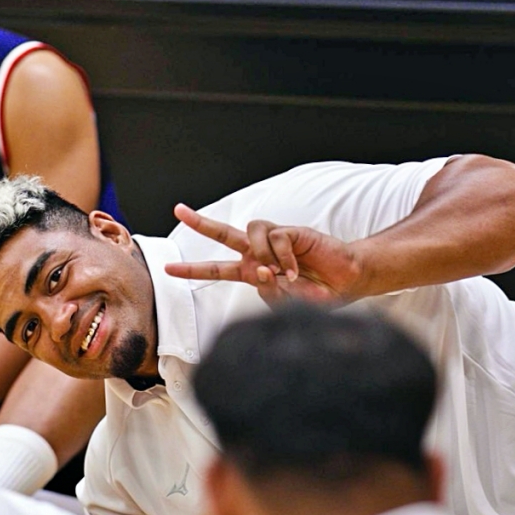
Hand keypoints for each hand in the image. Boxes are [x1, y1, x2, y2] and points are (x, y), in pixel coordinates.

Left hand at [163, 204, 362, 304]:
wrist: (346, 282)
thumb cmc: (316, 294)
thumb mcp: (287, 303)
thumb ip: (269, 292)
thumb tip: (261, 271)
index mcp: (252, 271)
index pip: (216, 269)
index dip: (192, 270)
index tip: (168, 267)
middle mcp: (259, 253)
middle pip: (224, 234)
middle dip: (200, 223)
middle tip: (179, 211)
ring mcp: (275, 241)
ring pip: (249, 232)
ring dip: (260, 254)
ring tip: (279, 273)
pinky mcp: (292, 232)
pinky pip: (277, 237)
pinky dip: (283, 256)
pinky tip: (295, 271)